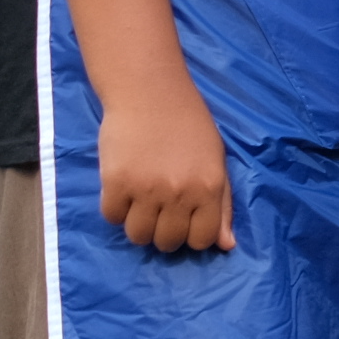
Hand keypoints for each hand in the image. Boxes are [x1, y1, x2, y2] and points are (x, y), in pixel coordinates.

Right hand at [99, 84, 236, 253]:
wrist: (149, 92)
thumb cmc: (188, 125)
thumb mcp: (215, 161)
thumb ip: (222, 205)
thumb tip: (226, 246)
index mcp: (209, 187)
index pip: (202, 240)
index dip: (192, 234)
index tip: (185, 220)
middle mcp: (179, 192)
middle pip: (168, 243)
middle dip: (164, 231)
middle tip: (160, 208)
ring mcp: (145, 189)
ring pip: (138, 236)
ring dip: (138, 224)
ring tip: (141, 200)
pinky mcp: (115, 182)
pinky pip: (112, 217)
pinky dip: (116, 208)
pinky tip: (124, 187)